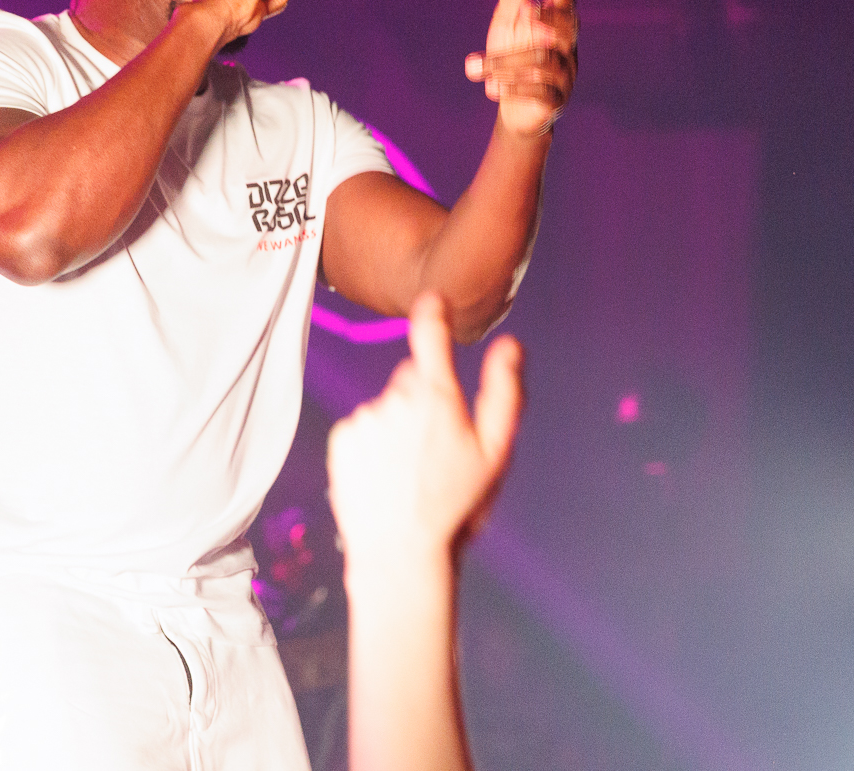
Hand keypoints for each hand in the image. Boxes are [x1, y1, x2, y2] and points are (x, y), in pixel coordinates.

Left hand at [328, 291, 524, 564]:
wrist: (400, 553)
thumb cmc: (456, 506)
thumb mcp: (495, 451)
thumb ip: (504, 391)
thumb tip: (512, 344)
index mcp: (436, 397)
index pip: (430, 335)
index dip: (433, 313)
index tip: (432, 300)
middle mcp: (394, 399)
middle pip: (411, 378)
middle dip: (425, 399)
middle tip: (440, 447)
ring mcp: (364, 418)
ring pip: (386, 407)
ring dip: (399, 427)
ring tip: (412, 472)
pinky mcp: (341, 440)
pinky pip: (362, 429)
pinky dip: (374, 445)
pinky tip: (387, 477)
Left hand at [464, 0, 576, 136]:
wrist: (511, 108)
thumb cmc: (512, 56)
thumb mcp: (507, 22)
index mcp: (557, 27)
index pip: (566, 5)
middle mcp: (567, 49)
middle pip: (565, 31)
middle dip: (546, 21)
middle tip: (526, 11)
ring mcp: (566, 76)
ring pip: (542, 64)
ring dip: (504, 64)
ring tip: (474, 68)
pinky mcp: (556, 101)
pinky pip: (540, 92)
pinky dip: (513, 89)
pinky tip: (492, 90)